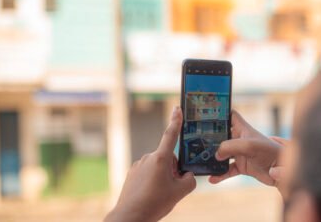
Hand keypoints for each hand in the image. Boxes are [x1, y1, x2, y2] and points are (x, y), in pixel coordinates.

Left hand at [105, 107, 195, 221]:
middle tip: (173, 186)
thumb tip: (188, 175)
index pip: (171, 134)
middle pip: (168, 158)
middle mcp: (148, 158)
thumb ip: (189, 180)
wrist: (130, 216)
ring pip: (158, 166)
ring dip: (163, 175)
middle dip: (173, 169)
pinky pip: (148, 172)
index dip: (176, 121)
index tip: (177, 108)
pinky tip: (151, 194)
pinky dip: (153, 180)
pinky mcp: (132, 173)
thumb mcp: (180, 192)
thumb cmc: (155, 203)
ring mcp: (138, 165)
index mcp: (160, 158)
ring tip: (161, 194)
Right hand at [209, 110, 284, 185]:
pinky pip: (227, 170)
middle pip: (222, 135)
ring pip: (222, 154)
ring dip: (213, 158)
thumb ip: (230, 147)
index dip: (220, 113)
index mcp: (242, 129)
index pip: (230, 116)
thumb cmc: (269, 151)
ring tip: (202, 161)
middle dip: (210, 138)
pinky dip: (220, 174)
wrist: (282, 170)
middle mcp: (240, 140)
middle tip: (197, 140)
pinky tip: (212, 178)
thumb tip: (216, 155)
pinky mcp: (242, 167)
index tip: (207, 113)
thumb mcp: (248, 145)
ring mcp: (240, 154)